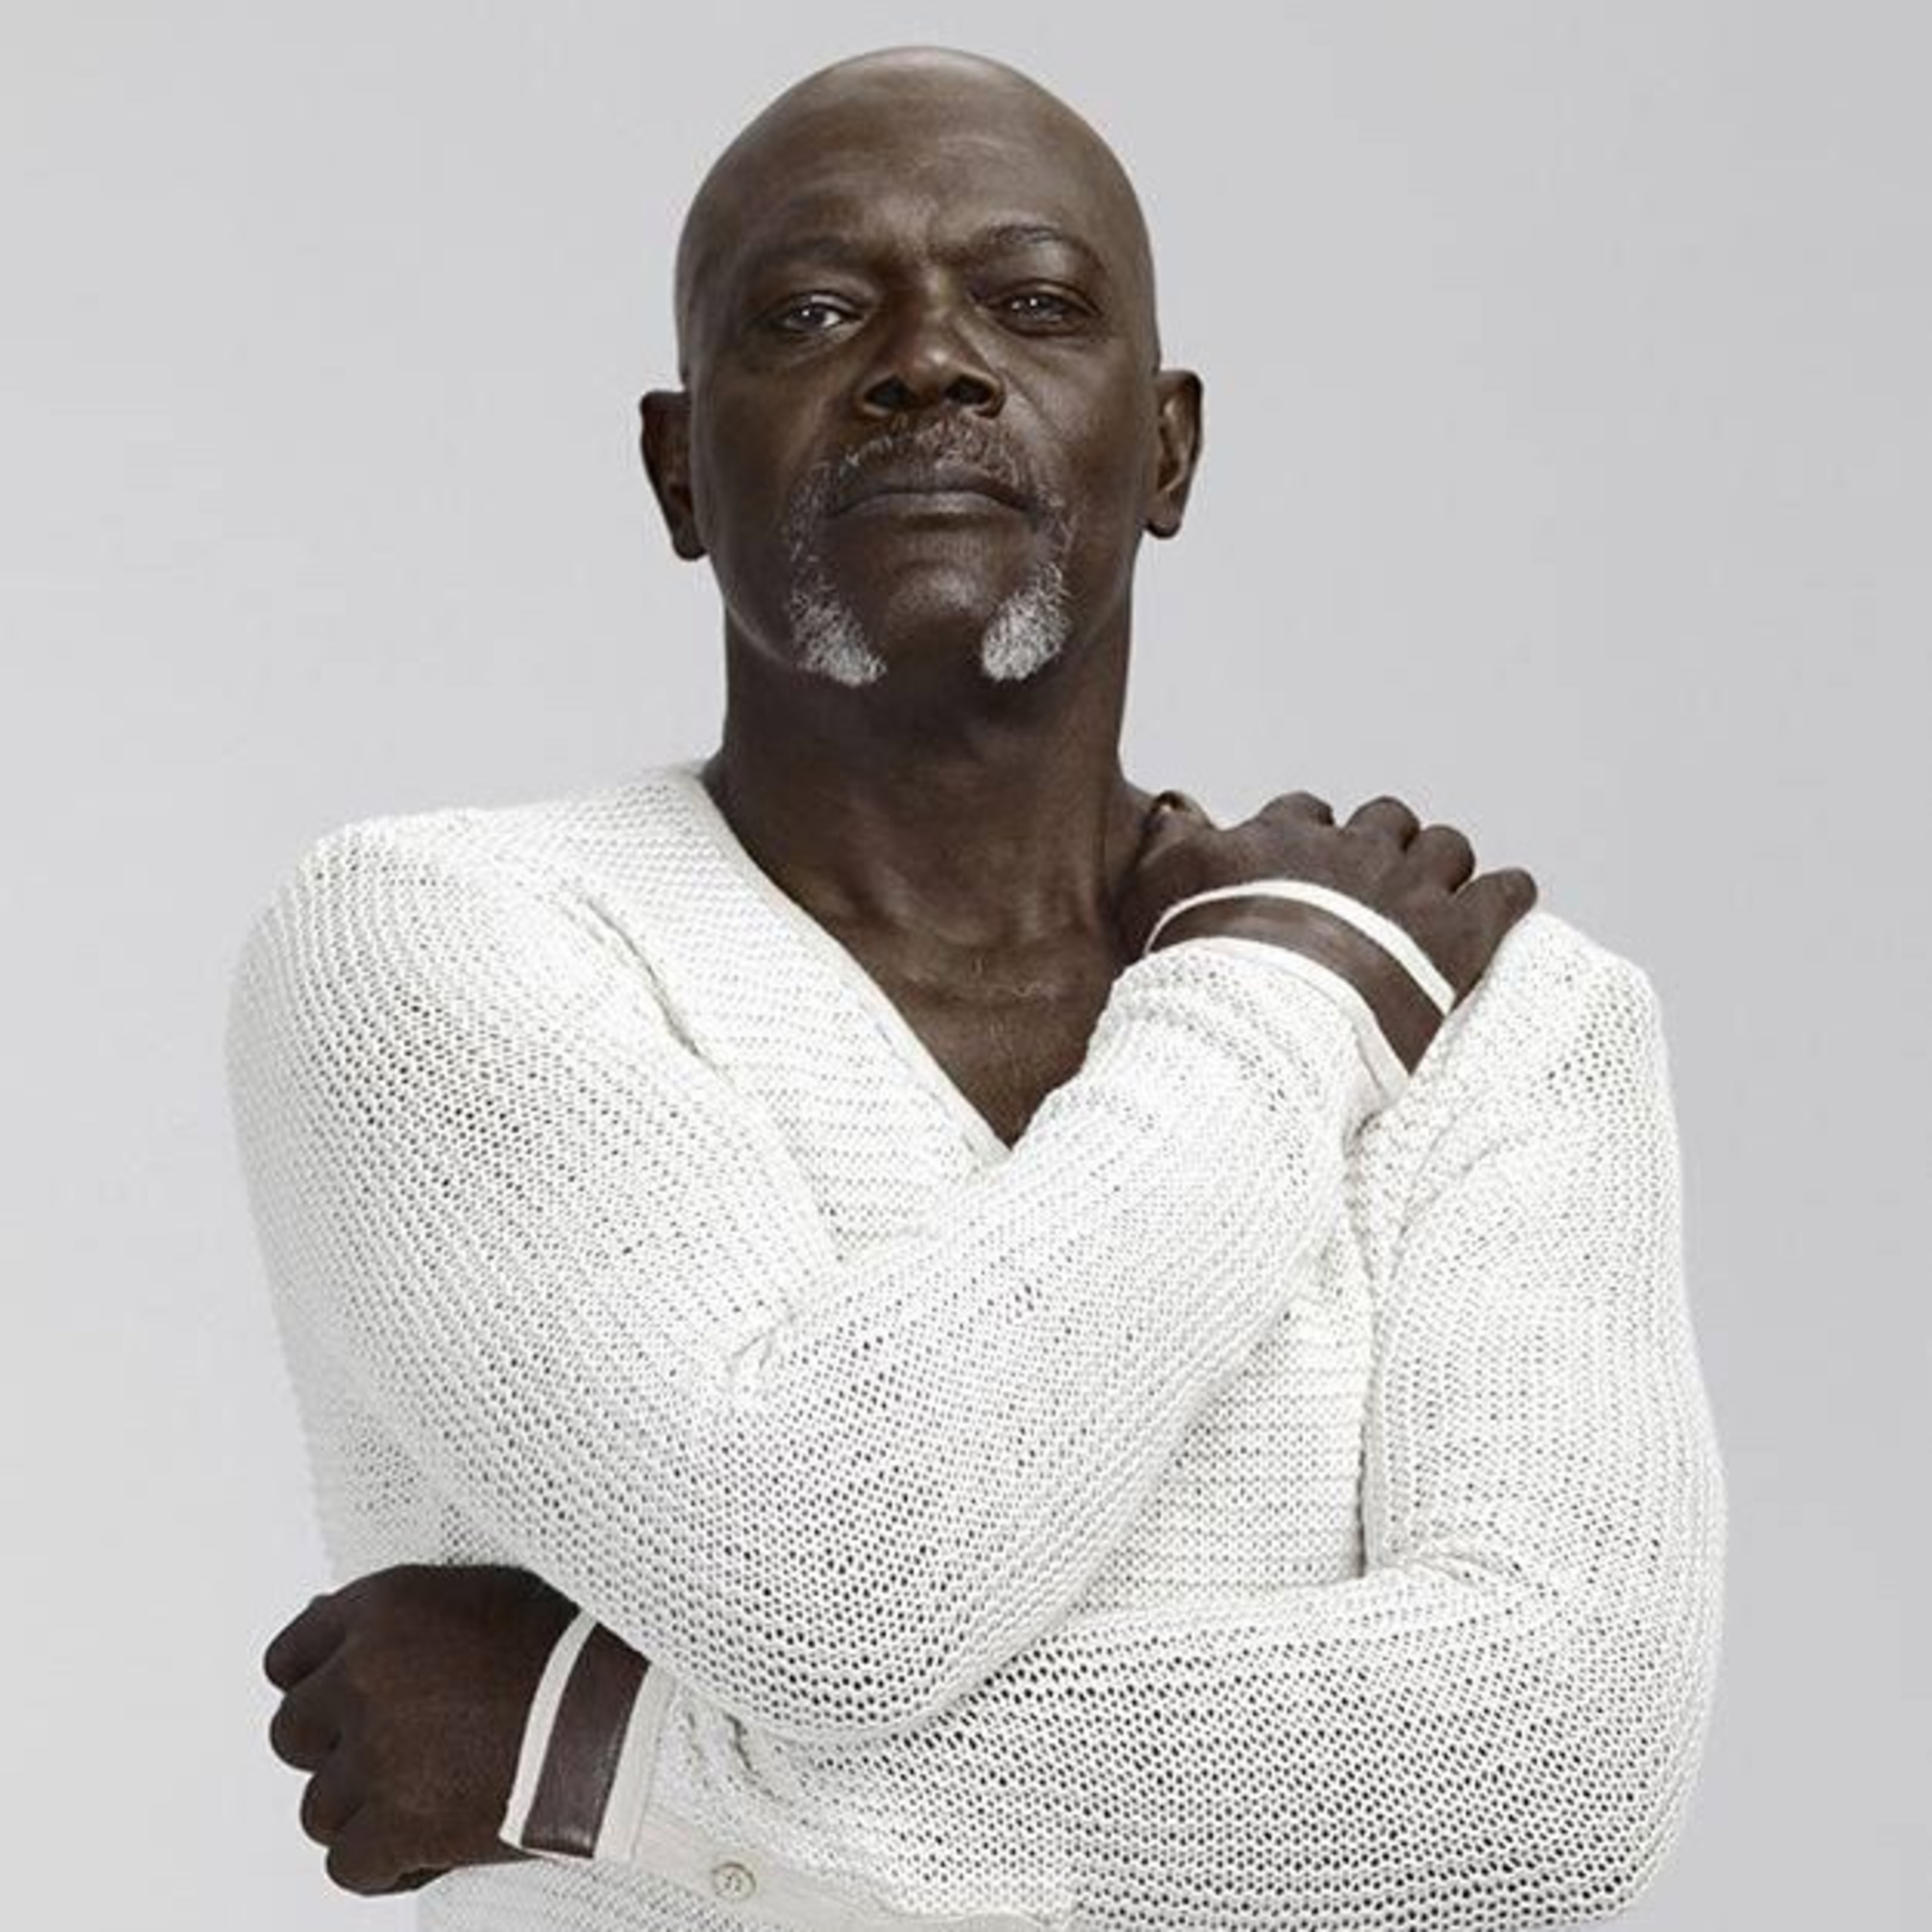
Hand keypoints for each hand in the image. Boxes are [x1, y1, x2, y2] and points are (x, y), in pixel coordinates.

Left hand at [261, 1563, 576, 1895]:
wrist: (624, 1711)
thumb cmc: (567, 1646)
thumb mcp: (476, 1596)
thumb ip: (395, 1617)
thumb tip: (322, 1620)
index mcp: (382, 1608)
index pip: (288, 1659)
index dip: (315, 1687)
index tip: (348, 1707)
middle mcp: (363, 1675)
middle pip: (292, 1735)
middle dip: (337, 1750)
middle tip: (400, 1754)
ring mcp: (377, 1753)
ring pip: (317, 1808)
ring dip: (363, 1811)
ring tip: (427, 1799)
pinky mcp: (399, 1825)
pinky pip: (347, 1866)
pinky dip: (384, 1865)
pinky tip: (429, 1847)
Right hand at [1119, 789, 1535, 1070]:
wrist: (1254, 1026)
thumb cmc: (1196, 970)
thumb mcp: (1156, 894)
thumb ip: (1169, 845)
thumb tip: (1177, 809)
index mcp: (1283, 839)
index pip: (1305, 814)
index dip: (1309, 839)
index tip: (1307, 869)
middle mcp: (1351, 852)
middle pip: (1383, 820)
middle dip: (1383, 844)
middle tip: (1377, 885)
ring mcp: (1408, 891)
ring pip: (1445, 847)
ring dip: (1442, 864)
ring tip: (1439, 894)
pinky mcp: (1456, 937)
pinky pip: (1504, 892)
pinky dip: (1509, 893)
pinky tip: (1509, 899)